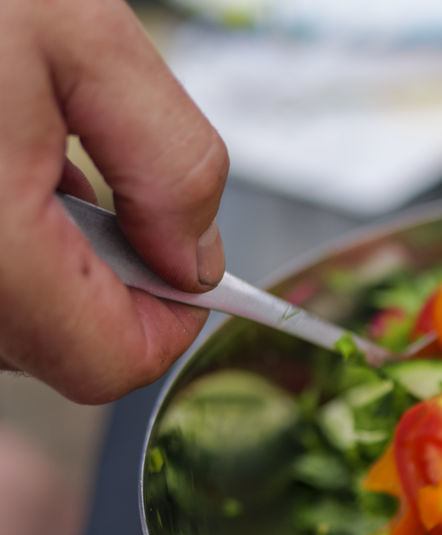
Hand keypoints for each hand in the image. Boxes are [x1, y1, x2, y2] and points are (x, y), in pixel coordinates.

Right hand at [0, 0, 228, 403]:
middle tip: (85, 175)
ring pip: (8, 318)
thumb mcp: (79, 37)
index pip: (110, 362)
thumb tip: (195, 260)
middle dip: (101, 273)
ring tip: (22, 153)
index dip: (169, 316)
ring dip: (42, 253)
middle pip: (54, 344)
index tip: (183, 261)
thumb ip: (167, 163)